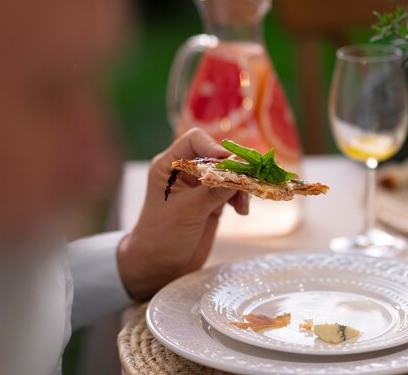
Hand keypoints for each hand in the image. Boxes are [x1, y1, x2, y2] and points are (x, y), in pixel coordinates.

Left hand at [116, 128, 248, 299]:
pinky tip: (242, 211)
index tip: (231, 164)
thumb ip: (213, 191)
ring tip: (243, 206)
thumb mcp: (188, 211)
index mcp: (169, 166)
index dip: (215, 148)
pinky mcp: (211, 202)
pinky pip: (232, 190)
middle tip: (248, 184)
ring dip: (240, 186)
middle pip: (217, 156)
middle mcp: (185, 172)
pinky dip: (240, 197)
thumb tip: (240, 173)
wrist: (160, 267)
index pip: (195, 141)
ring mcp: (199, 187)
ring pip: (228, 174)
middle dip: (234, 169)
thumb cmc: (162, 236)